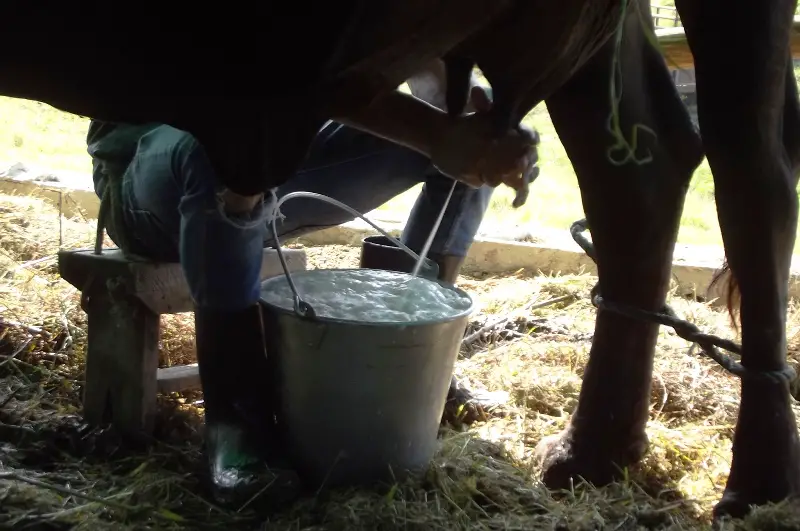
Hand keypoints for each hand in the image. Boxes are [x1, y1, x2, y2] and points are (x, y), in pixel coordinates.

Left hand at [431, 86, 538, 201]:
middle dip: (530, 162)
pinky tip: (516, 203)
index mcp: (513, 131)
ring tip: (520, 186)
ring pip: (528, 173)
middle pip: (532, 156)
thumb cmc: (461, 125)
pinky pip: (517, 187)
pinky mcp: (501, 178)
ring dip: (526, 180)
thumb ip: (481, 104)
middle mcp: (515, 147)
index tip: (530, 141)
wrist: (445, 141)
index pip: (530, 135)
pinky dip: (520, 196)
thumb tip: (479, 92)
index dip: (531, 138)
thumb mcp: (472, 112)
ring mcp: (509, 164)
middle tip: (521, 166)